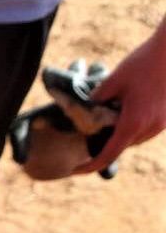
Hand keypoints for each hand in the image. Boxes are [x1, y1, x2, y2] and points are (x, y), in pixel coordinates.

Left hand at [76, 26, 165, 174]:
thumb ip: (97, 99)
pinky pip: (145, 129)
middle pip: (122, 146)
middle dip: (104, 147)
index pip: (109, 154)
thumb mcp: (113, 80)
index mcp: (133, 123)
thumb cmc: (144, 62)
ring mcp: (162, 122)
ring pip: (135, 139)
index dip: (91, 165)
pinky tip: (122, 114)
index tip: (75, 170)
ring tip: (102, 128)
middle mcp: (150, 127)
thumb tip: (87, 108)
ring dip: (119, 137)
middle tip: (86, 141)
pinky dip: (131, 128)